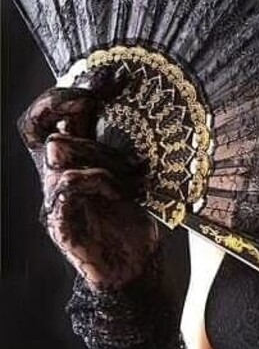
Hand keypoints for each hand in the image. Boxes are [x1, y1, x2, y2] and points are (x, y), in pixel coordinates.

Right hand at [18, 83, 160, 290]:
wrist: (134, 270)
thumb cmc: (132, 221)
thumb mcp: (130, 173)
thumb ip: (120, 143)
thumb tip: (126, 97)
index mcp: (70, 161)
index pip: (47, 116)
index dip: (67, 92)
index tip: (108, 78)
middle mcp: (56, 175)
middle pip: (35, 126)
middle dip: (61, 102)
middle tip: (93, 97)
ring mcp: (55, 198)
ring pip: (56, 151)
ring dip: (96, 152)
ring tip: (130, 172)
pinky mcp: (62, 222)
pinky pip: (68, 185)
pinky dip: (96, 180)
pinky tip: (121, 192)